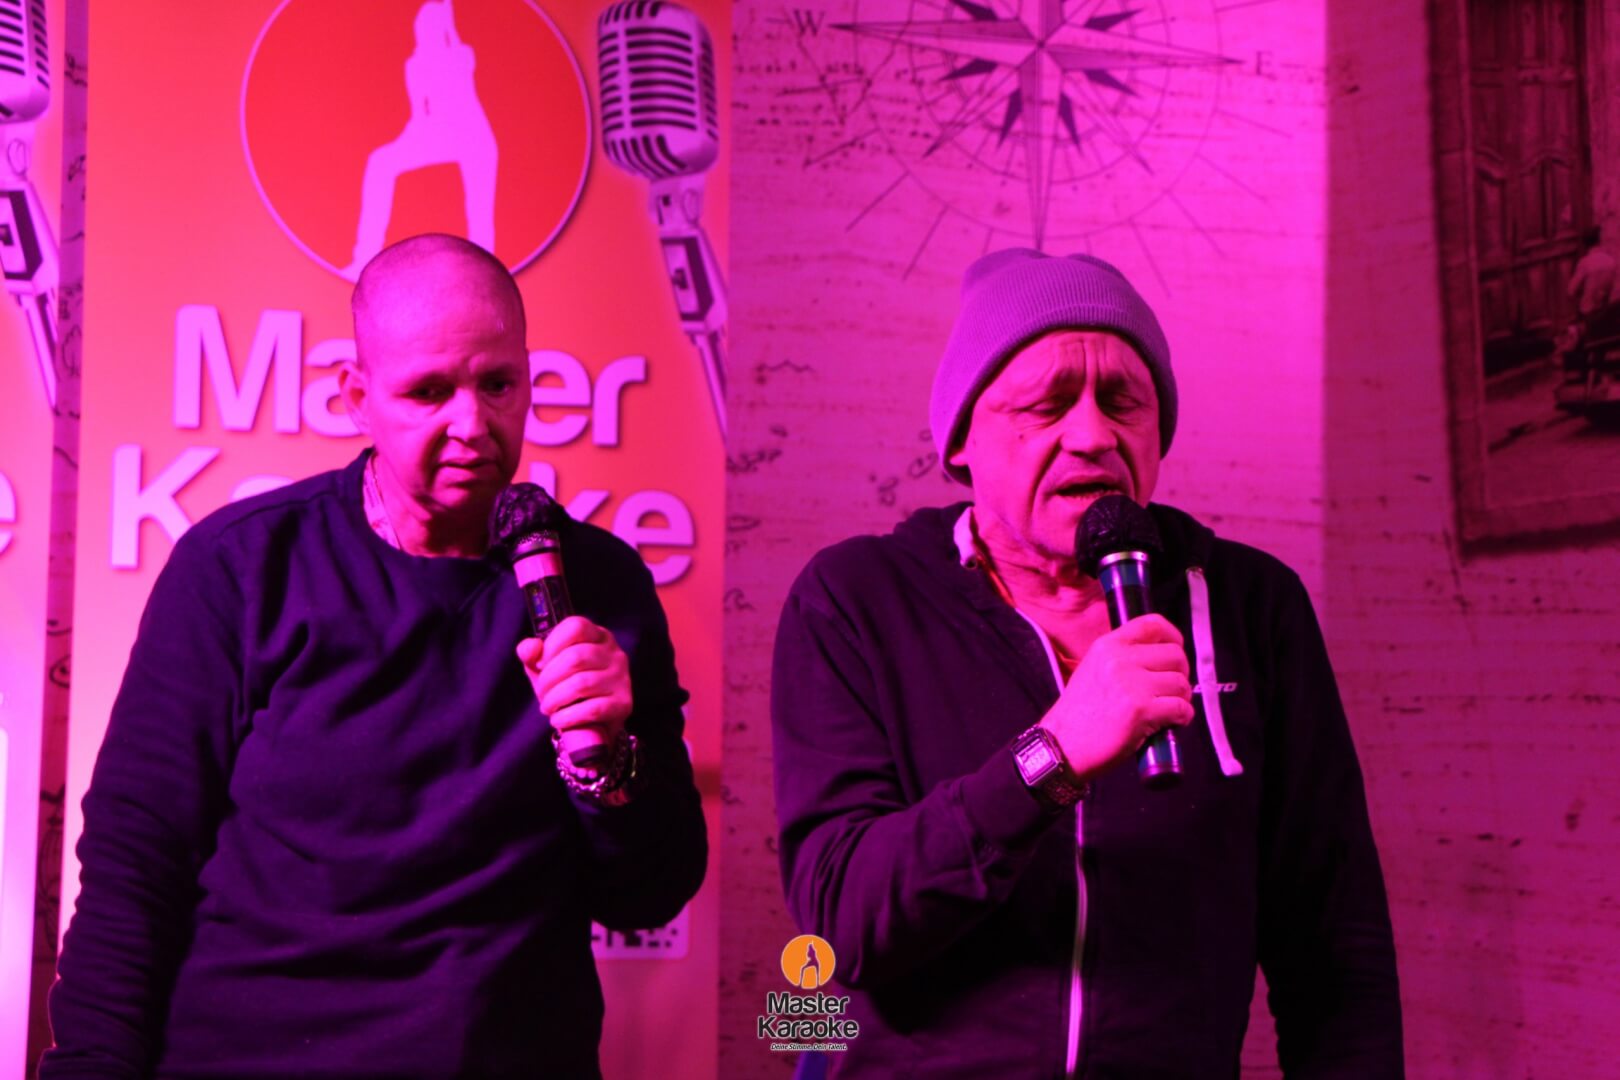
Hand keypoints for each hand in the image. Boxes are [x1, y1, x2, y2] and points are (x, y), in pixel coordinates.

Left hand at [516, 616, 632, 751]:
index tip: (540, 664)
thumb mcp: (546, 667)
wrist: (592, 722)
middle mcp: (615, 653)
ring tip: (547, 707)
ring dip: (555, 699)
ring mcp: (621, 678)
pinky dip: (568, 717)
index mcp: (598, 636)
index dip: (552, 645)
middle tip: (541, 693)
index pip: (576, 626)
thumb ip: (531, 654)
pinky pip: (592, 709)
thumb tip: (530, 648)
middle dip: (548, 678)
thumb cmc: (567, 687)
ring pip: (581, 683)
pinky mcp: (623, 704)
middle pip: (575, 657)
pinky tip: (558, 720)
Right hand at [1040, 614, 1194, 780]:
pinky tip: (1168, 723)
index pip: (1153, 625)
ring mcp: (1131, 684)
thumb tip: (1160, 658)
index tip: (1175, 652)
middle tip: (1169, 691)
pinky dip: (1182, 718)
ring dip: (1180, 699)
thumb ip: (1122, 657)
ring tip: (1166, 710)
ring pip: (1181, 683)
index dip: (1173, 637)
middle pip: (1175, 654)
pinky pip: (1181, 708)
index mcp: (1107, 646)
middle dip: (1179, 674)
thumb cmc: (1080, 714)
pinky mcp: (1141, 710)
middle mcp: (1119, 660)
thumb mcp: (1093, 669)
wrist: (1063, 745)